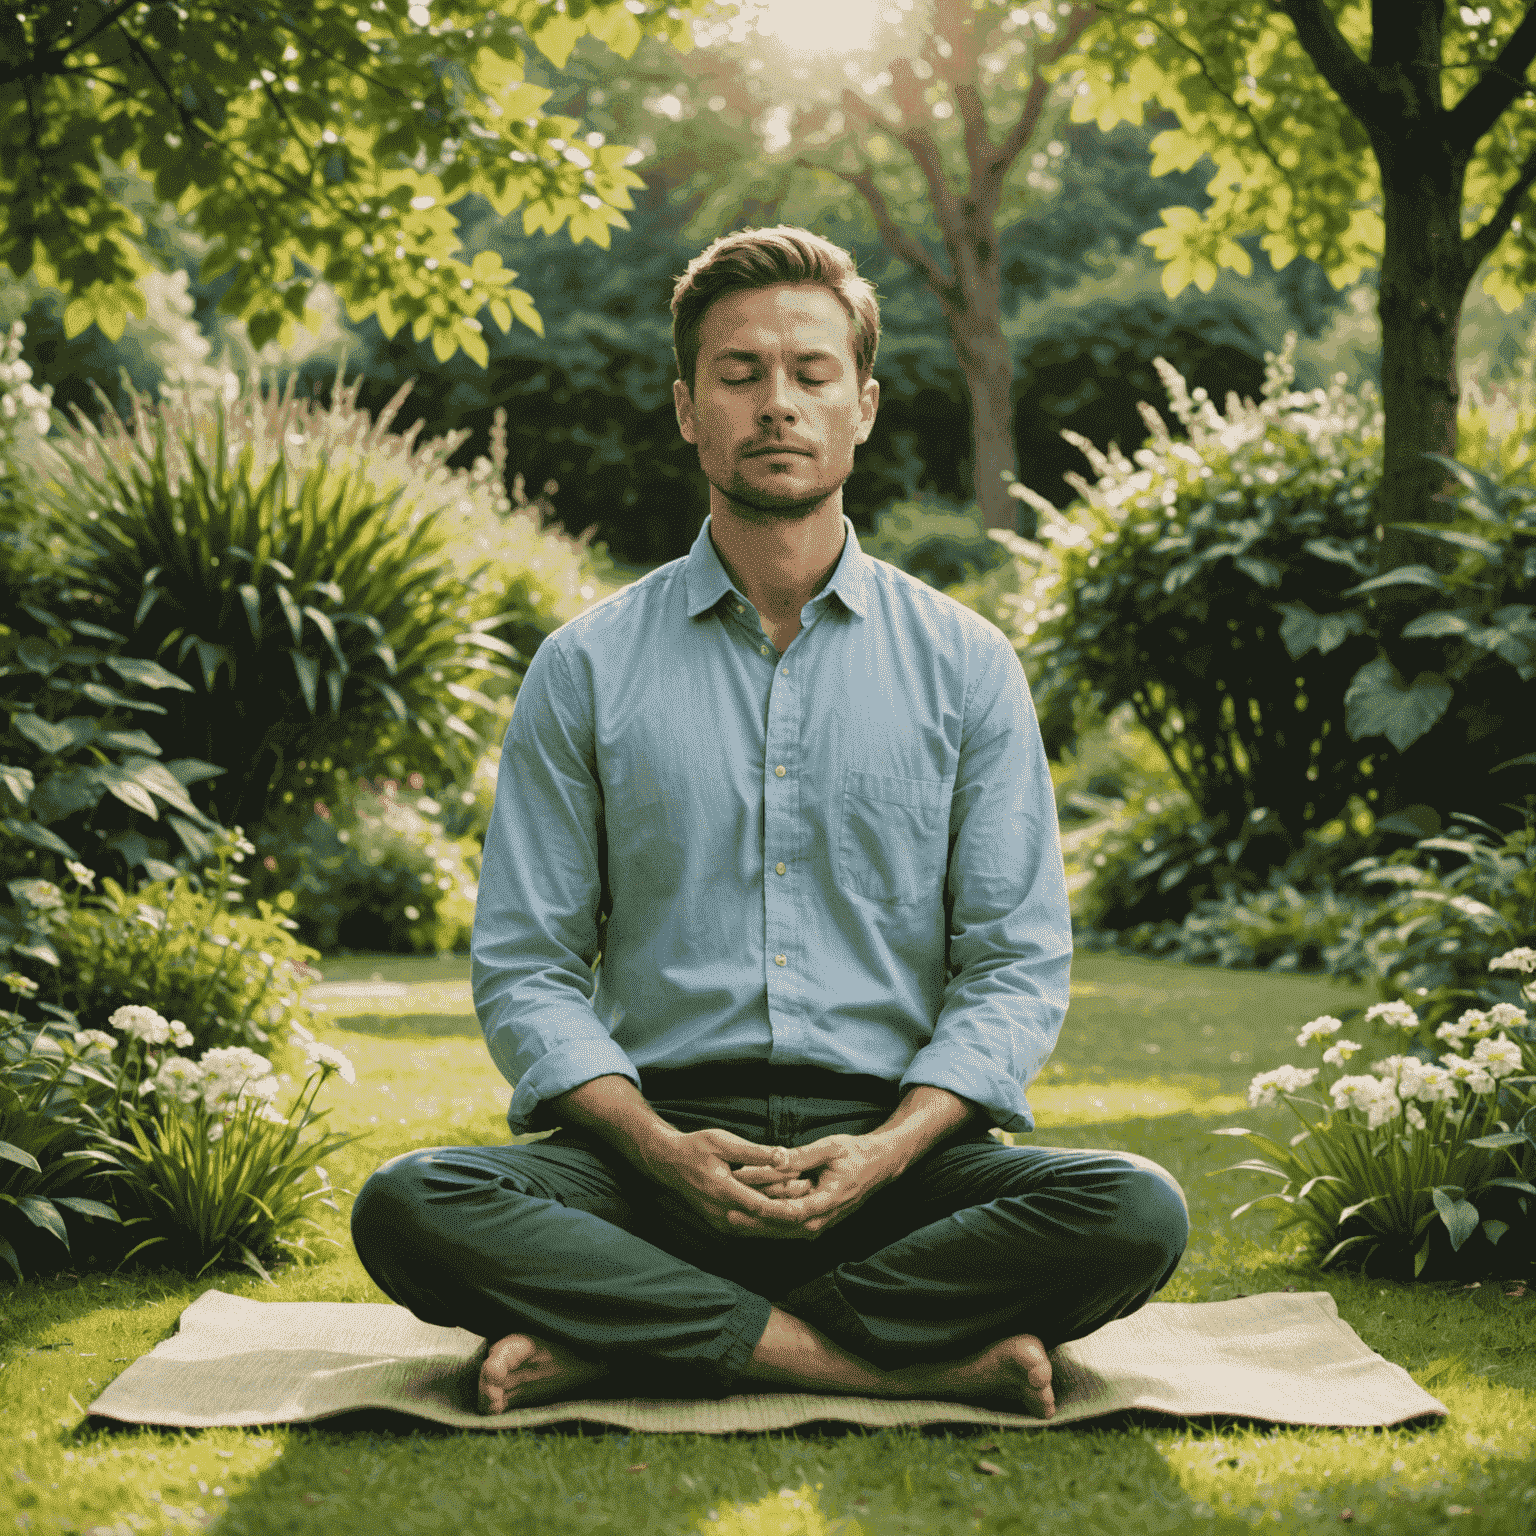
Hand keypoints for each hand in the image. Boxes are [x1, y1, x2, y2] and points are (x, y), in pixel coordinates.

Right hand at [635, 1126, 822, 1238]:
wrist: (670, 1163)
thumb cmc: (696, 1147)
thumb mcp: (724, 1141)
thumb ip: (754, 1152)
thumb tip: (783, 1156)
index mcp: (724, 1193)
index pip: (762, 1208)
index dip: (787, 1209)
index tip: (810, 1205)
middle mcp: (724, 1215)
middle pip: (766, 1225)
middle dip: (793, 1219)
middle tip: (818, 1209)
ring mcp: (723, 1224)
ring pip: (761, 1231)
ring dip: (786, 1225)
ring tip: (811, 1214)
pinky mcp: (724, 1225)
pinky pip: (754, 1230)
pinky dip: (773, 1226)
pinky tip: (791, 1221)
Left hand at [732, 1132, 901, 1236]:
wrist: (878, 1166)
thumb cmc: (855, 1154)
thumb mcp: (830, 1148)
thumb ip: (801, 1157)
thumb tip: (776, 1159)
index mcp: (827, 1201)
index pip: (791, 1212)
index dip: (765, 1210)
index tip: (742, 1205)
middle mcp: (822, 1220)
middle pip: (781, 1228)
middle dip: (753, 1223)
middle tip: (725, 1215)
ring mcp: (818, 1225)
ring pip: (782, 1231)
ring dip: (756, 1227)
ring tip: (729, 1220)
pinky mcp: (814, 1224)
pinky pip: (786, 1228)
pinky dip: (766, 1225)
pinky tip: (747, 1221)